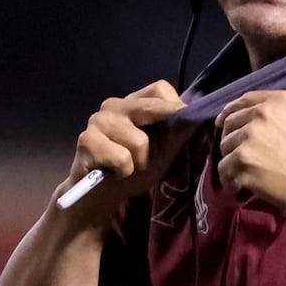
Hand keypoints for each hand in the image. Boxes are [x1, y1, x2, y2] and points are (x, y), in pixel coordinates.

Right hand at [64, 80, 192, 207]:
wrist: (101, 196)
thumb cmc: (134, 170)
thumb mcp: (163, 151)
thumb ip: (178, 132)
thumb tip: (198, 116)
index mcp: (133, 102)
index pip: (160, 88)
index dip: (174, 108)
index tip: (179, 130)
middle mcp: (114, 105)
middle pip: (152, 110)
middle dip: (157, 141)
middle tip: (147, 159)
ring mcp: (98, 120)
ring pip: (139, 141)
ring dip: (139, 163)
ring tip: (128, 167)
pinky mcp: (87, 140)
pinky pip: (122, 158)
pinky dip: (124, 171)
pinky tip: (113, 172)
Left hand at [214, 90, 285, 212]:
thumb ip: (275, 113)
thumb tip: (244, 118)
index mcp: (279, 100)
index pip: (244, 100)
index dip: (230, 111)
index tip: (222, 122)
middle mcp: (262, 113)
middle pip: (230, 124)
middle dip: (231, 140)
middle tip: (242, 158)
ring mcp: (250, 136)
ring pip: (225, 147)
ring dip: (232, 161)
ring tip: (247, 174)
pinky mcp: (242, 158)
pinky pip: (223, 168)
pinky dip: (229, 180)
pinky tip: (240, 186)